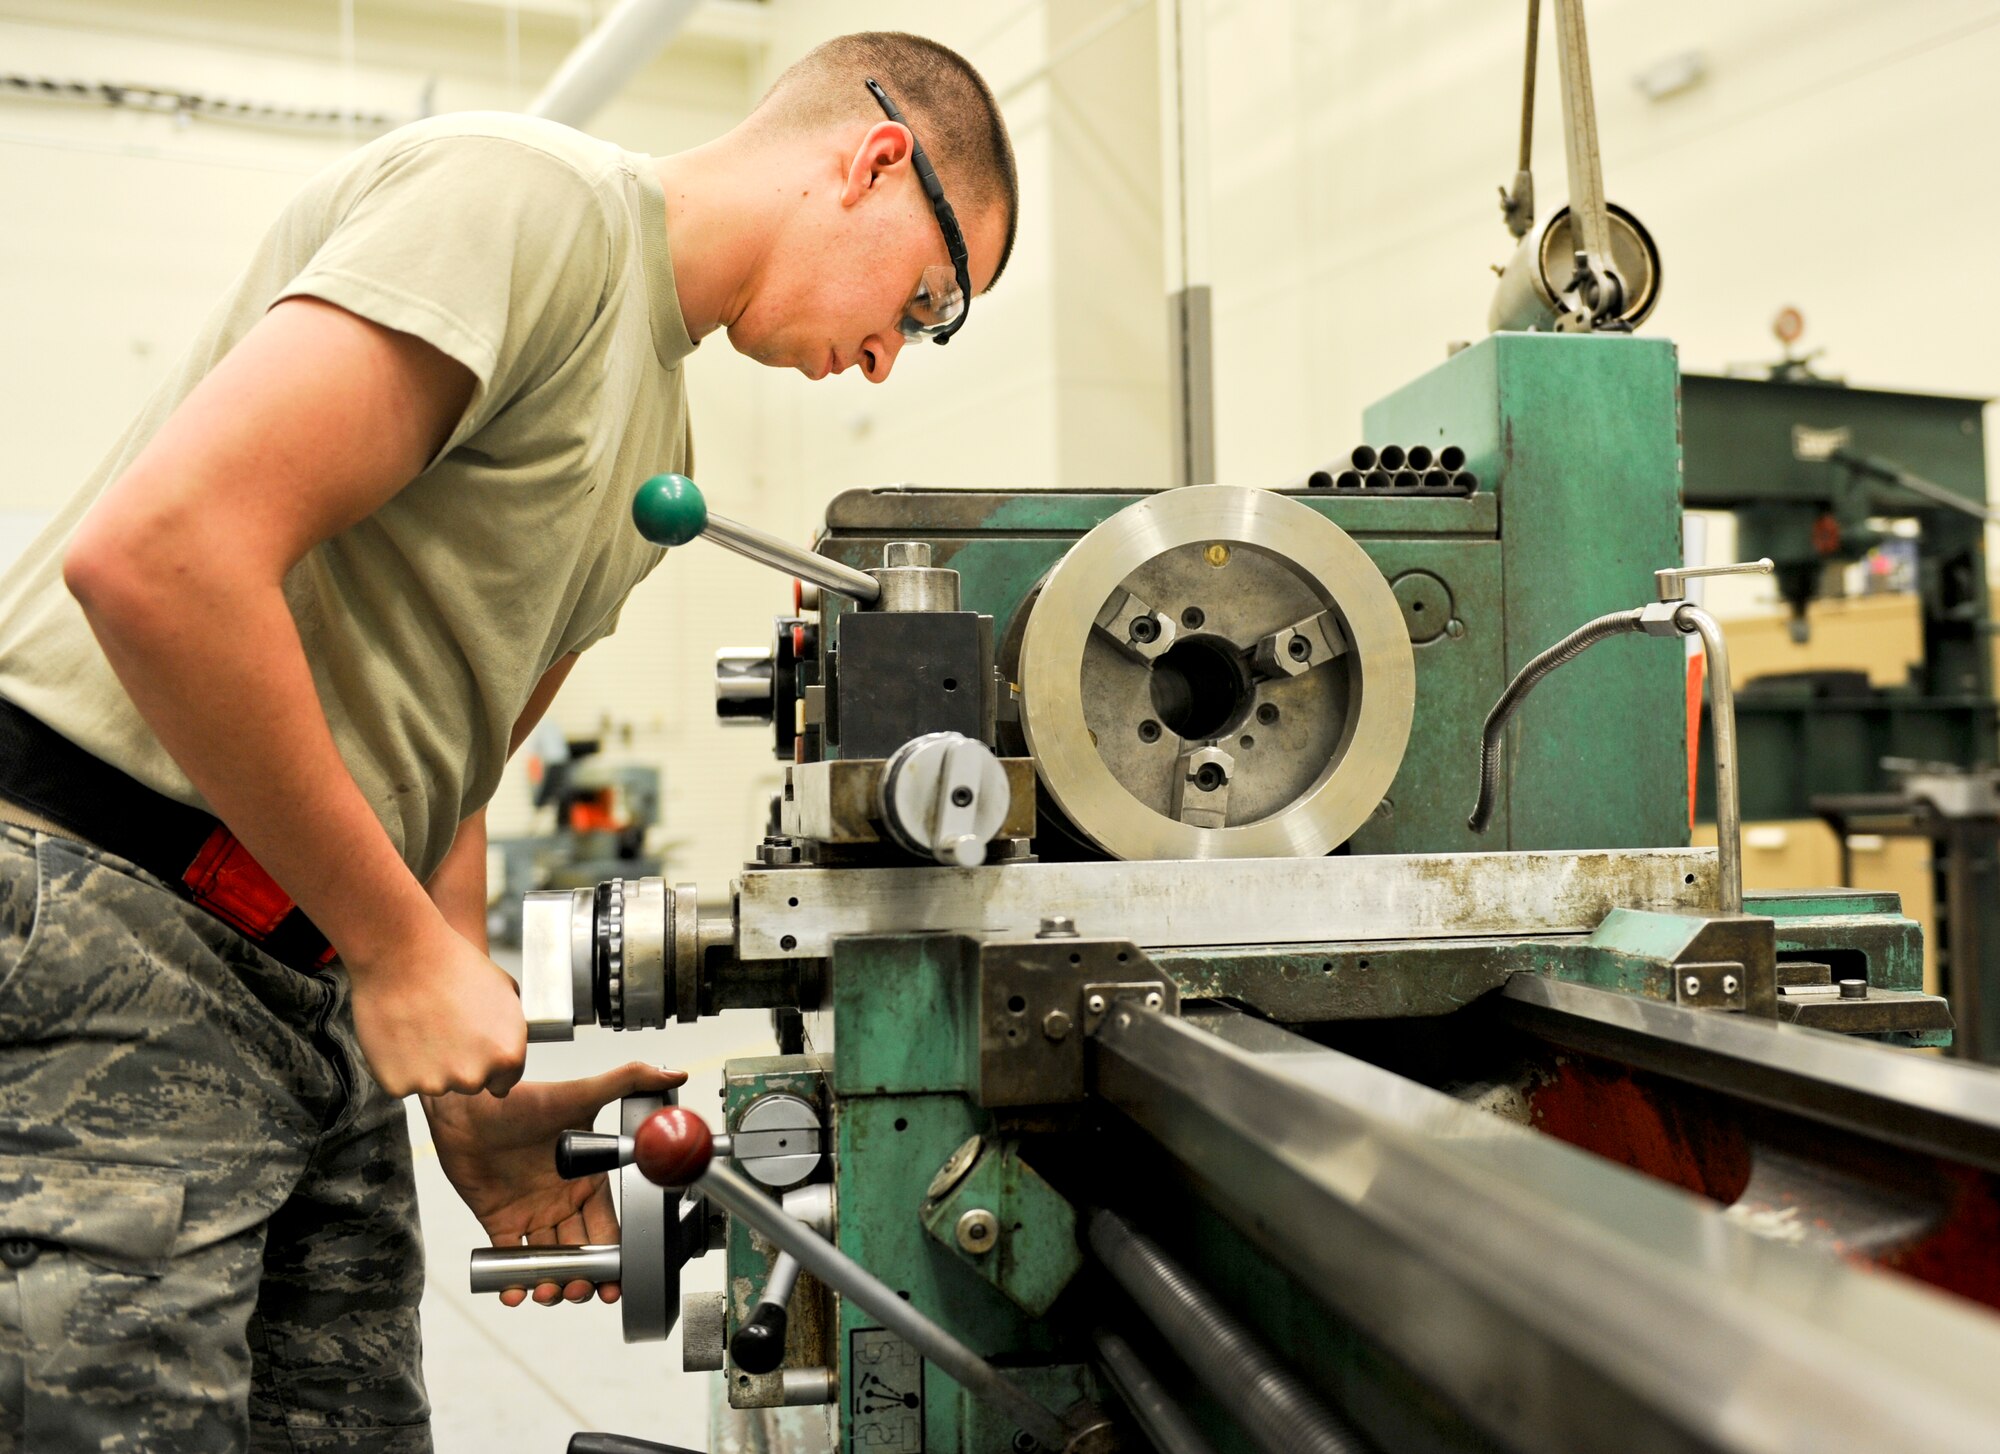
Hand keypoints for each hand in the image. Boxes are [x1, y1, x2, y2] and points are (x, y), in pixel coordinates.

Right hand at [347, 918, 527, 1097]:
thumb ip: (512, 1030)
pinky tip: (398, 1034)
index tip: (472, 1045)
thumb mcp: (505, 992)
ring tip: (419, 1026)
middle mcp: (473, 1077)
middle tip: (442, 1029)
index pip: (502, 1082)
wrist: (404, 954)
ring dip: (428, 1065)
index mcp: (507, 1057)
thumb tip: (511, 1050)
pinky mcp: (399, 1084)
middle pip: (469, 1084)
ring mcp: (435, 1084)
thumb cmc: (456, 966)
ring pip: (435, 1084)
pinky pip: (402, 1083)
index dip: (487, 1062)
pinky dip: (398, 1066)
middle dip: (459, 1063)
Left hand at [425, 1062, 687, 1305]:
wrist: (468, 1108)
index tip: (617, 1281)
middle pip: (582, 1254)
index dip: (615, 1259)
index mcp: (587, 1181)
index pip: (610, 1229)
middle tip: (581, 1292)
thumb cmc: (523, 1100)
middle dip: (586, 1279)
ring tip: (548, 1293)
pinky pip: (509, 1260)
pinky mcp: (500, 1222)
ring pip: (550, 1263)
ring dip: (552, 1285)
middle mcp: (563, 1201)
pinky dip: (513, 1281)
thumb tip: (672, 1073)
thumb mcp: (581, 1093)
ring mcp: (532, 1214)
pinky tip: (516, 1292)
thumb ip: (628, 1081)